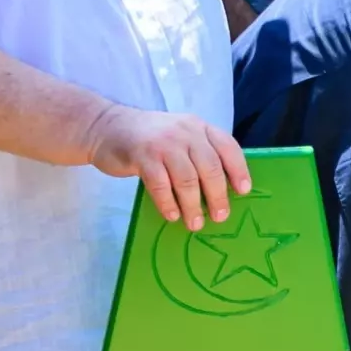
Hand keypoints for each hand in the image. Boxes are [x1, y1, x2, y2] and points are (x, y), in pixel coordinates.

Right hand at [86, 105, 250, 229]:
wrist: (108, 127)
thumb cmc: (151, 140)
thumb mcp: (180, 137)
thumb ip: (199, 154)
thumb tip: (220, 192)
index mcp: (199, 127)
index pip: (227, 146)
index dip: (238, 170)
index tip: (243, 191)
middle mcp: (185, 132)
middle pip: (209, 167)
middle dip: (217, 195)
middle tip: (220, 217)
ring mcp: (163, 142)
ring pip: (187, 179)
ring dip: (193, 205)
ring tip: (195, 223)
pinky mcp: (142, 155)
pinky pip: (160, 184)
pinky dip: (168, 203)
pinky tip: (172, 215)